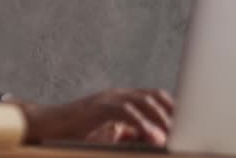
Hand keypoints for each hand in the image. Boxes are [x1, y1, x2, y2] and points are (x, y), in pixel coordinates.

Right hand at [22, 89, 173, 145]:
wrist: (45, 126)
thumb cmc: (74, 133)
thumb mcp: (107, 134)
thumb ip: (129, 134)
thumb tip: (153, 140)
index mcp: (121, 100)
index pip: (154, 97)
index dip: (174, 109)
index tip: (190, 124)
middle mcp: (116, 95)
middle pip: (154, 96)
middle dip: (173, 113)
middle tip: (187, 132)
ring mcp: (106, 99)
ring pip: (142, 101)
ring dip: (161, 119)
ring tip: (173, 136)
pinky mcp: (96, 108)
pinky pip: (124, 111)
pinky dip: (141, 124)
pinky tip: (152, 136)